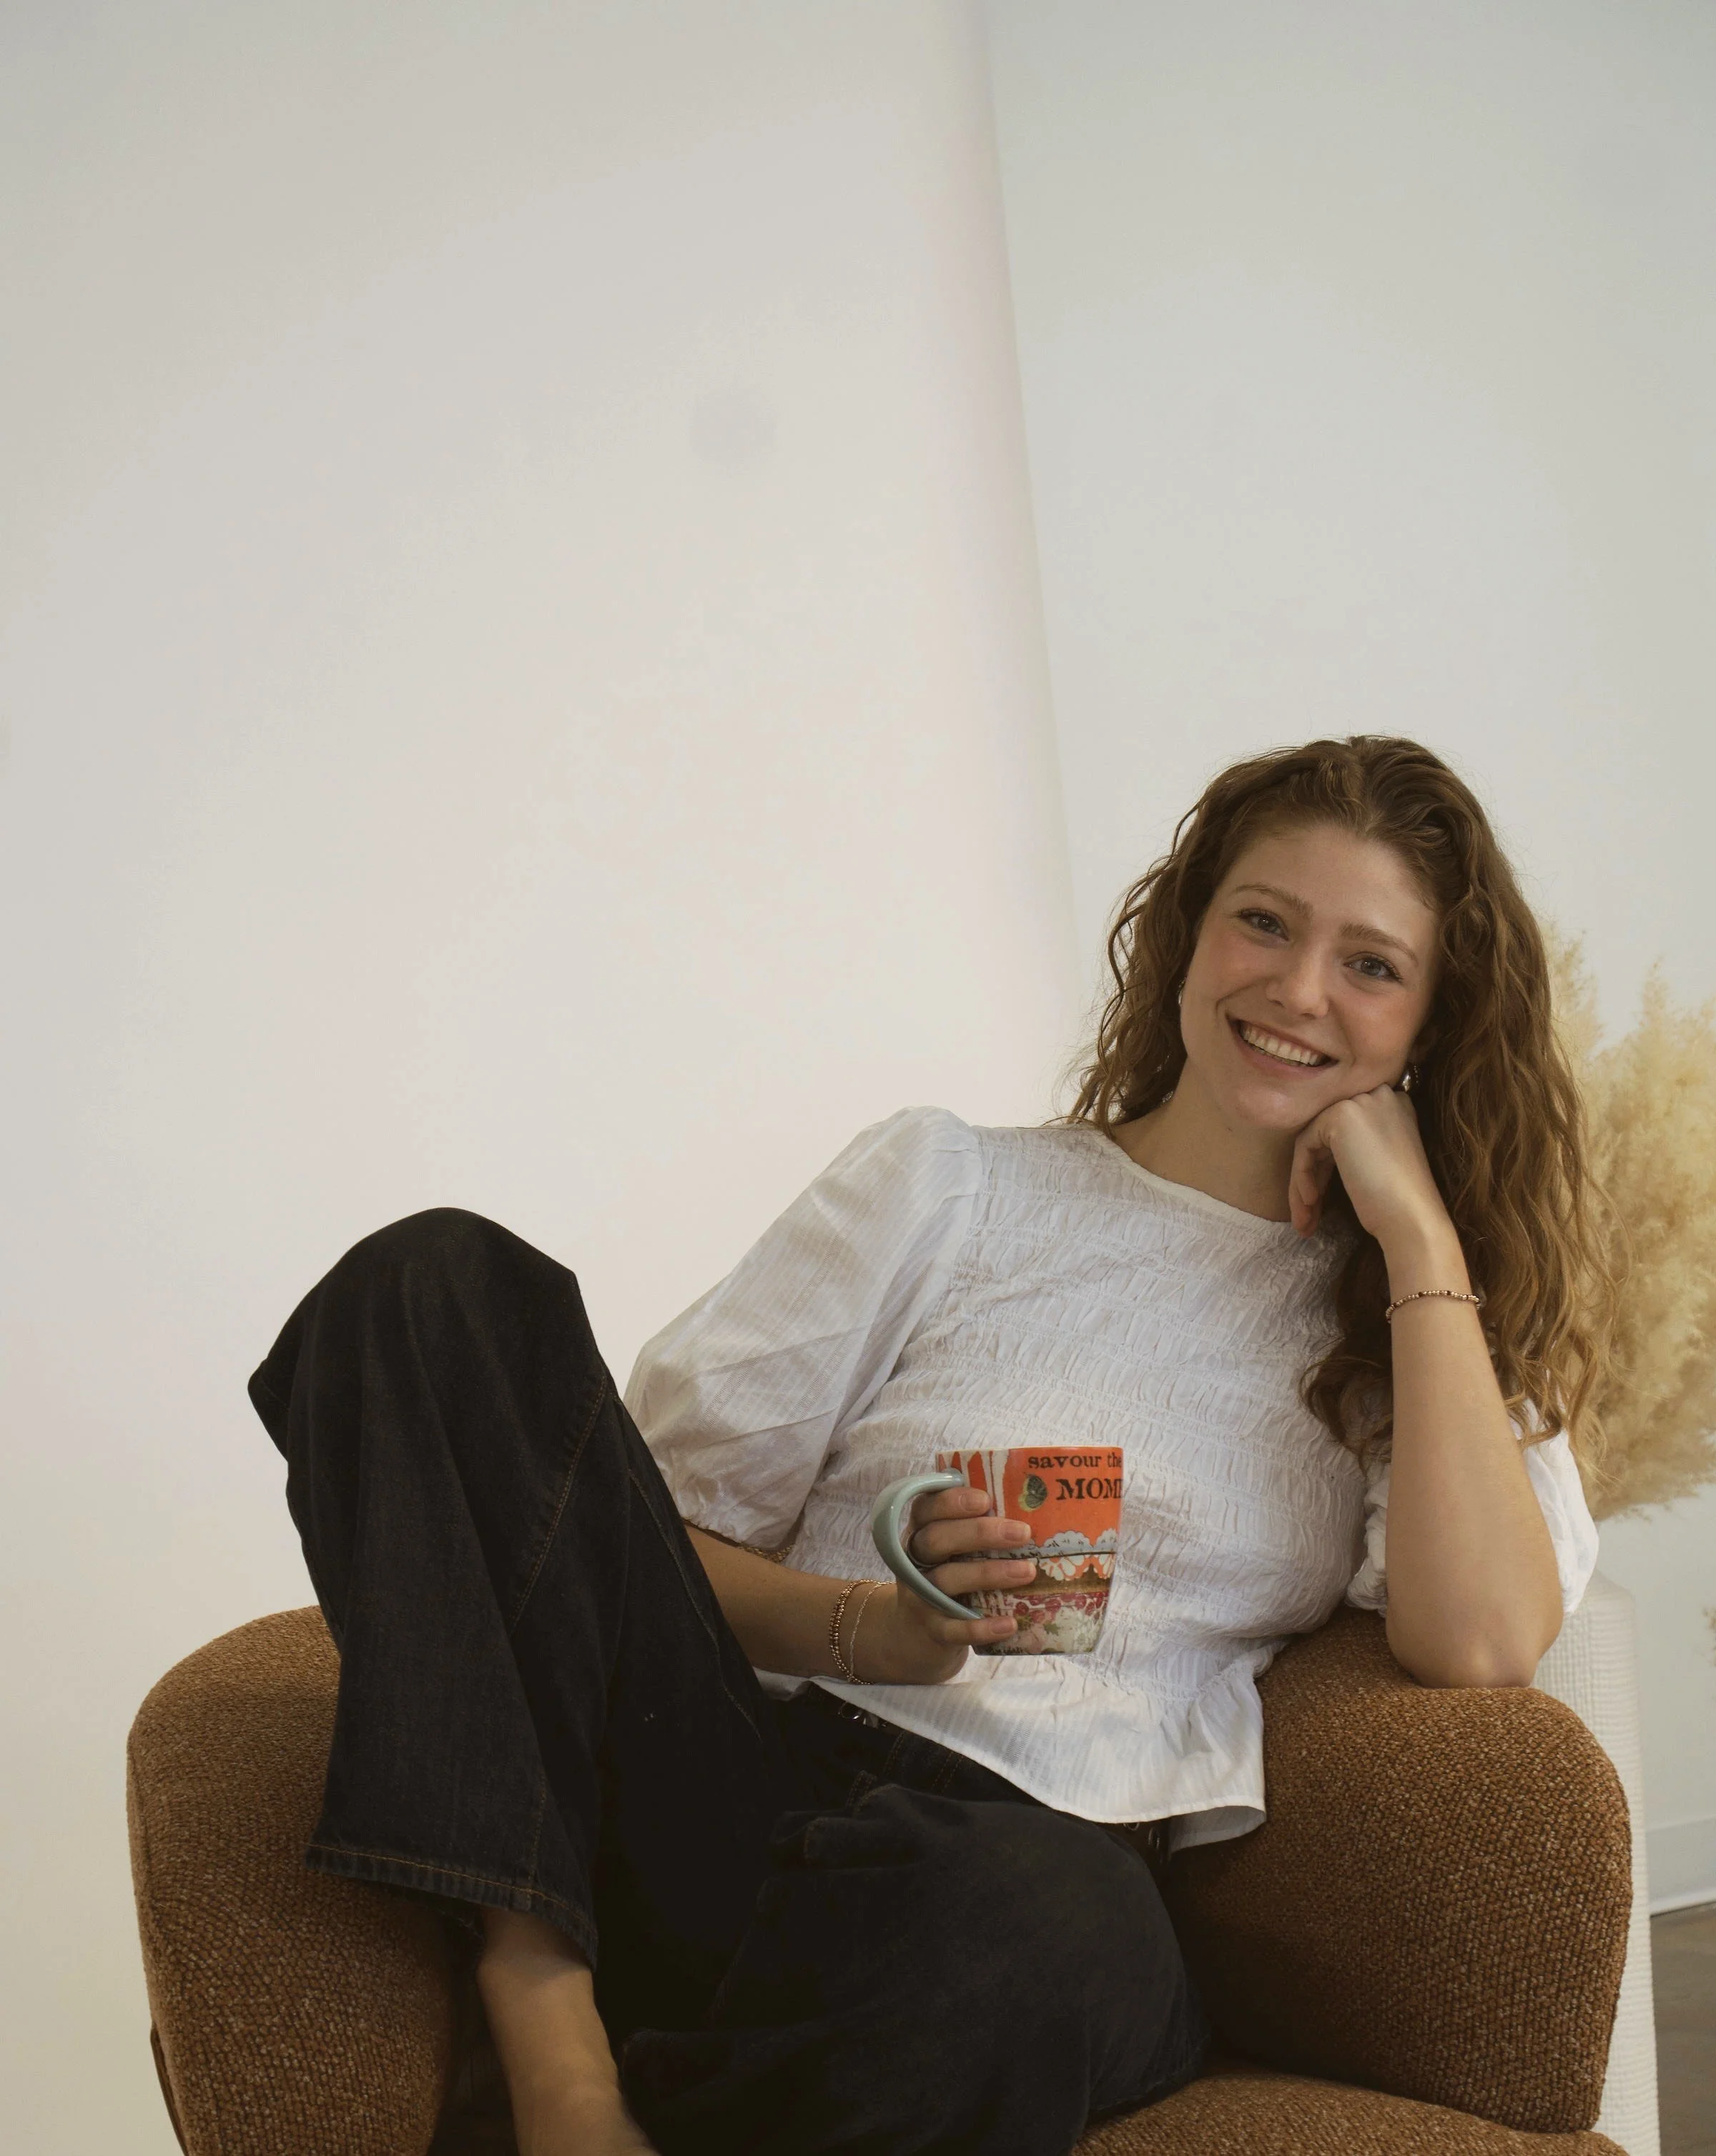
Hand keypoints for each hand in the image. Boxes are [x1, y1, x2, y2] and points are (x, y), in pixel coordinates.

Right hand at [858, 1485, 1031, 1682]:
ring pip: (946, 1580)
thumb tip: (1035, 1511)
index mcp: (920, 1532)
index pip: (927, 1508)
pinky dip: (981, 1627)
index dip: (952, 1501)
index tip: (986, 1499)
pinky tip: (1010, 1623)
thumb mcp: (951, 1551)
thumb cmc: (947, 1578)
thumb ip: (976, 1530)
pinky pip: (953, 1629)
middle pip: (936, 1540)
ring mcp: (918, 1597)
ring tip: (1027, 1572)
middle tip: (1022, 1533)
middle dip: (979, 1533)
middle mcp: (914, 1561)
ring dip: (988, 1574)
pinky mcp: (931, 1630)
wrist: (913, 1636)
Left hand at [1287, 1081, 1456, 1259]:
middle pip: (1329, 1135)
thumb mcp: (1379, 1161)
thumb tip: (1316, 1153)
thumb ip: (1356, 1145)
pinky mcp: (1340, 1115)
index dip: (1329, 1167)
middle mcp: (1379, 1096)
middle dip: (1315, 1177)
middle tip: (1309, 1212)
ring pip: (1314, 1142)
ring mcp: (1360, 1103)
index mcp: (1394, 1106)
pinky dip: (1303, 1175)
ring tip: (1303, 1221)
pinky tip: (1311, 1201)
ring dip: (1304, 1182)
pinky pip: (1306, 1145)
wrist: (1411, 1215)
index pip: (1347, 1131)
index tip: (1322, 1200)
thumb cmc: (1398, 1201)